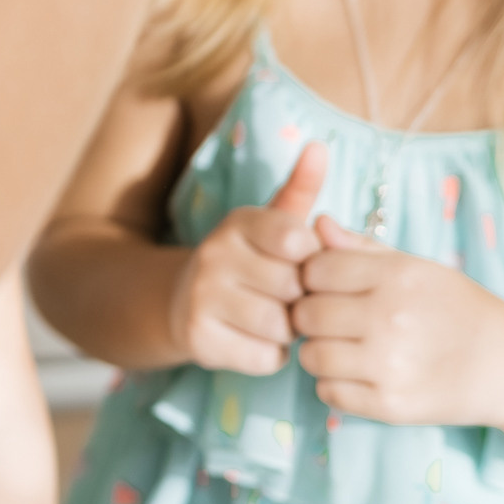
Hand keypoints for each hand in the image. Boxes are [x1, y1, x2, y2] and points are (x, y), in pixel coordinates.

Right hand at [165, 144, 326, 374]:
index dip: (310, 260)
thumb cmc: (248, 261)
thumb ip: (300, 188)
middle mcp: (214, 255)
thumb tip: (320, 146)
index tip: (299, 264)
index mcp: (238, 222)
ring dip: (288, 331)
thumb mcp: (271, 222)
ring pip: (280, 326)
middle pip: (293, 288)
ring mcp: (202, 297)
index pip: (297, 240)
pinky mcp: (199, 339)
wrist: (183, 302)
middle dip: (301, 300)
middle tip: (289, 298)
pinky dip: (270, 356)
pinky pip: (264, 357)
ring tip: (276, 319)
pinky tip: (258, 341)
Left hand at [292, 217, 503, 424]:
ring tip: (343, 347)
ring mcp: (390, 366)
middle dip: (310, 315)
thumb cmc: (456, 308)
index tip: (327, 287)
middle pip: (306, 314)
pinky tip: (357, 373)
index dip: (313, 277)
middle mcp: (392, 319)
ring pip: (311, 355)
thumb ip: (362, 248)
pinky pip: (328, 392)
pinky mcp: (391, 405)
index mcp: (398, 277)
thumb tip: (316, 223)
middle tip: (330, 320)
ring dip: (318, 351)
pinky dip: (334, 384)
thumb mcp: (416, 267)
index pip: (315, 269)